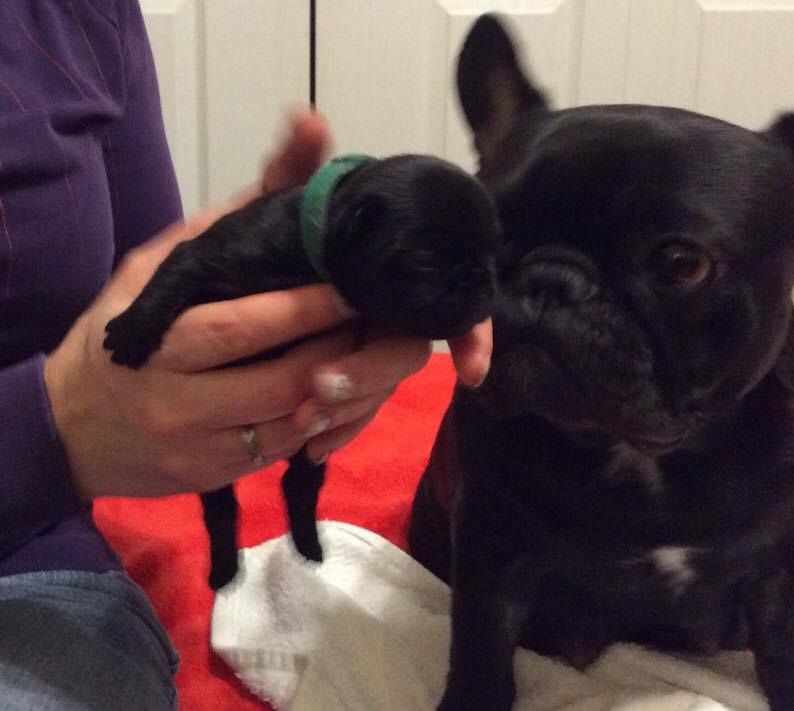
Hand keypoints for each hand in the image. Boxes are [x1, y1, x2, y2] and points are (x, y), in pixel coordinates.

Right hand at [45, 109, 491, 498]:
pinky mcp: (216, 477)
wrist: (73, 424)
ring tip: (379, 349)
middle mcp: (177, 399)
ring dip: (350, 388)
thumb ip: (243, 205)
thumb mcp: (167, 263)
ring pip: (295, 421)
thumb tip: (312, 124)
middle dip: (345, 349)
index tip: (358, 284)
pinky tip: (351, 391)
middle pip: (283, 379)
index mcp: (160, 338)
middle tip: (388, 319)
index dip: (309, 309)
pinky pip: (287, 452)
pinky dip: (327, 422)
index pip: (244, 326)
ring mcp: (200, 446)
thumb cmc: (128, 328)